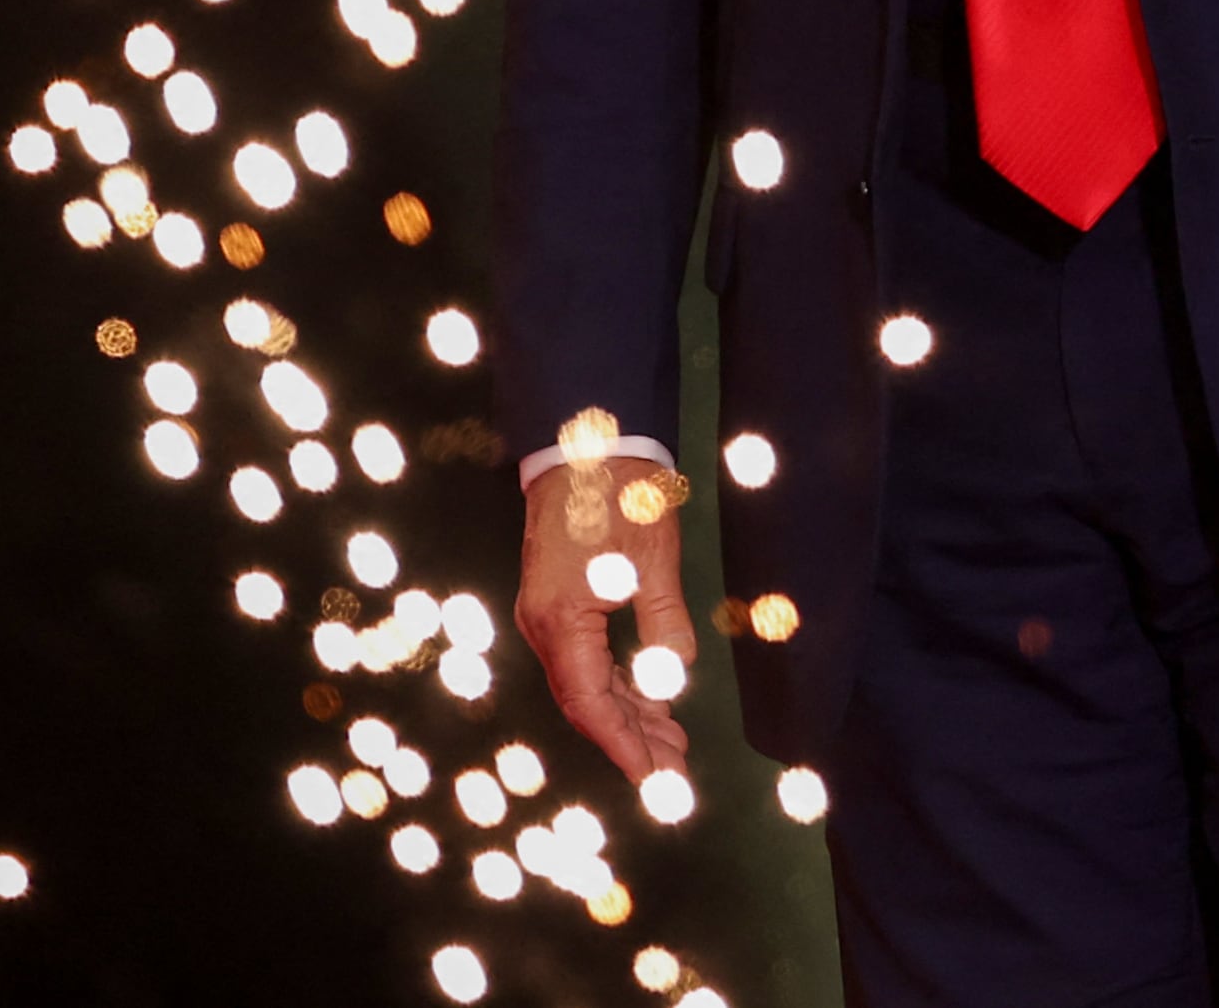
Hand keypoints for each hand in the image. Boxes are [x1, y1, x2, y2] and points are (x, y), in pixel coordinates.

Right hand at [515, 458, 699, 782]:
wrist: (584, 439)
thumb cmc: (622, 492)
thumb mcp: (654, 559)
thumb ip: (662, 624)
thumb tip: (671, 680)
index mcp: (562, 617)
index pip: (590, 703)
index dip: (623, 747)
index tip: (654, 780)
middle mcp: (543, 623)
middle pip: (584, 702)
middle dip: (629, 740)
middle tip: (675, 773)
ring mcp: (546, 613)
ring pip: (584, 684)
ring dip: (626, 715)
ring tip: (672, 744)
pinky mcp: (556, 601)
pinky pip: (583, 660)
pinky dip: (616, 685)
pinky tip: (649, 701)